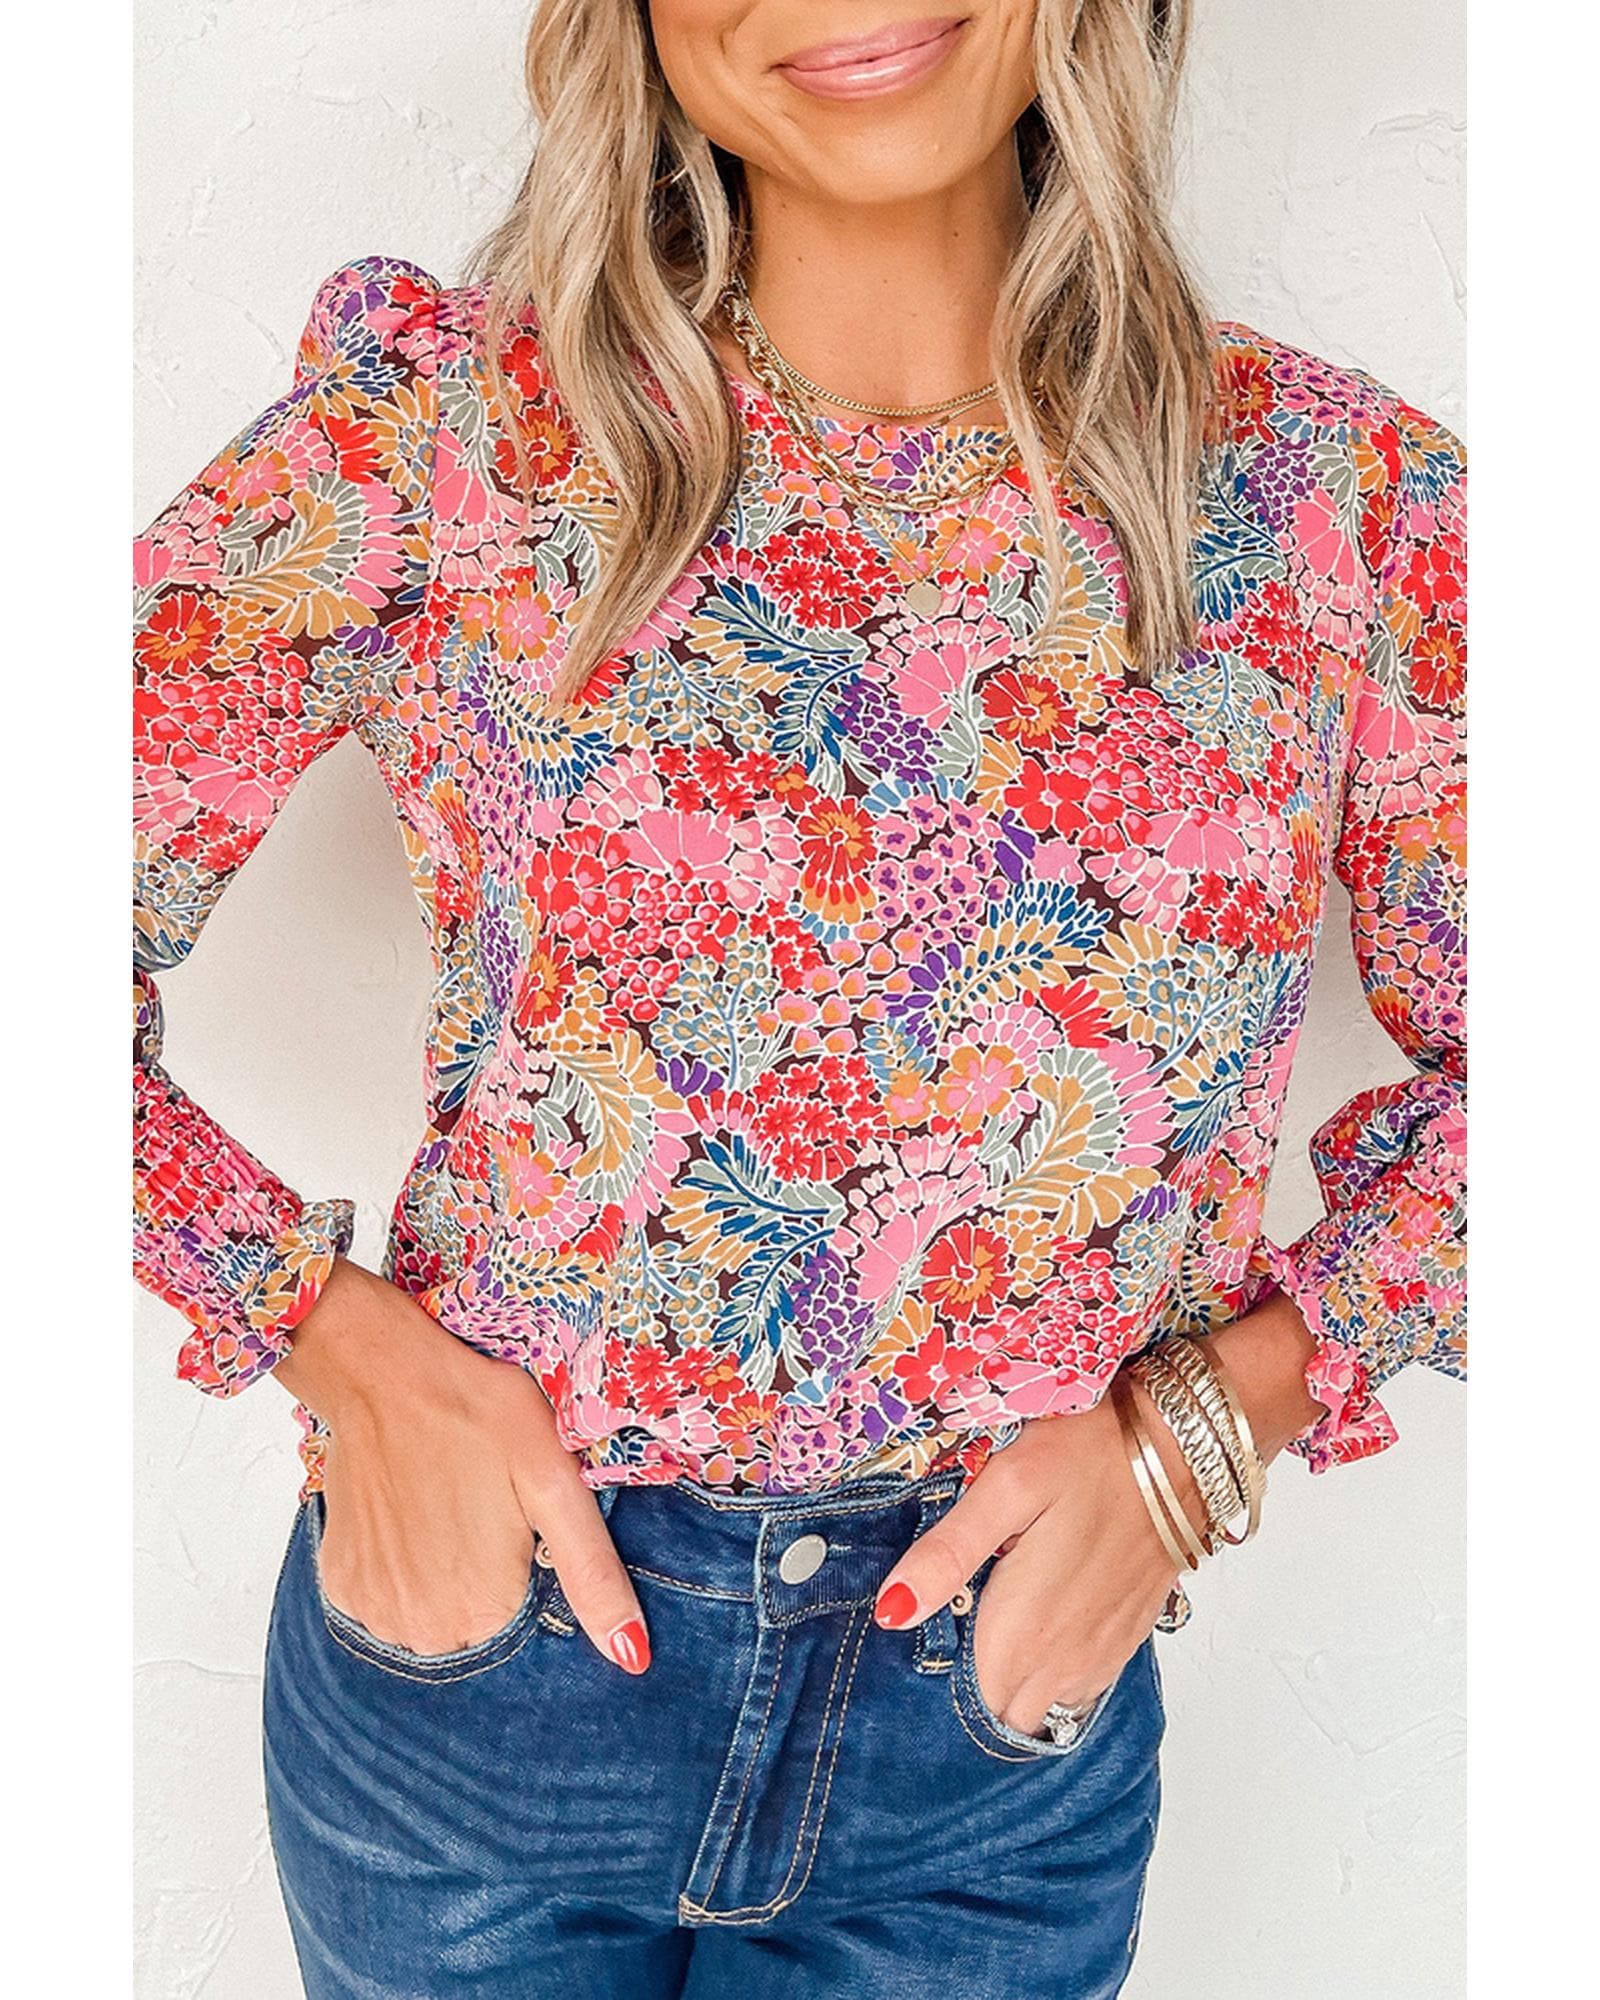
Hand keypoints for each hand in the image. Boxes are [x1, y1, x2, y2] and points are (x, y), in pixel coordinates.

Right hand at [273, 1257, 649, 1673]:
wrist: (385, 1373)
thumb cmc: (479, 1415)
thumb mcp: (554, 1483)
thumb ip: (592, 1575)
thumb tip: (633, 1659)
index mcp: (485, 1612)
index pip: (529, 1623)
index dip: (531, 1568)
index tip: (517, 1519)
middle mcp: (424, 1630)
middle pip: (480, 1624)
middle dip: (490, 1575)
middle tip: (485, 1504)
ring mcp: (374, 1610)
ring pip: (433, 1613)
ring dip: (444, 1573)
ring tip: (448, 1504)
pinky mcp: (340, 1583)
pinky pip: (387, 1597)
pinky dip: (402, 1567)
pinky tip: (412, 1514)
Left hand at [871, 1295, 1321, 1736]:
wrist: (1187, 1446)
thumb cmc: (1092, 1455)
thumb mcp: (1007, 1488)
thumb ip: (948, 1555)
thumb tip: (891, 1614)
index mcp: (1023, 1631)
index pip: (965, 1697)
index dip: (939, 1669)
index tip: (927, 1625)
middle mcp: (1064, 1662)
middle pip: (999, 1706)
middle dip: (972, 1676)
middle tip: (960, 1608)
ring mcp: (1101, 1656)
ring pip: (1039, 1702)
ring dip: (1012, 1675)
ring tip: (995, 1611)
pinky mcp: (1128, 1639)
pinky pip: (1077, 1686)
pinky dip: (1052, 1668)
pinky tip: (1040, 1615)